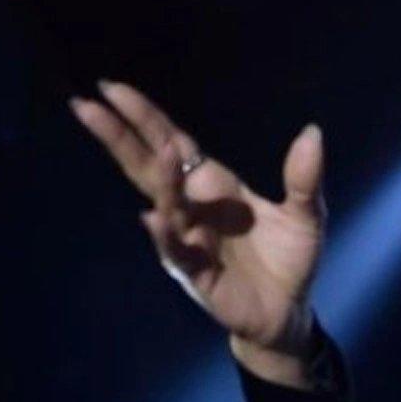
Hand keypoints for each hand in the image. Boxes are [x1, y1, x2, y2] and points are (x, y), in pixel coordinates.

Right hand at [68, 80, 326, 353]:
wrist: (289, 312)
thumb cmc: (290, 260)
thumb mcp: (306, 216)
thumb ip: (304, 178)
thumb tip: (313, 132)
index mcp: (215, 186)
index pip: (173, 143)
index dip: (145, 118)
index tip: (113, 89)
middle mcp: (194, 208)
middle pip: (149, 167)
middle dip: (120, 137)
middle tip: (87, 105)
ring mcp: (190, 239)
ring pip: (166, 205)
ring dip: (163, 179)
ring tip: (164, 151)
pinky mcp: (197, 272)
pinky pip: (176, 251)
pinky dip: (166, 235)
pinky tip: (154, 216)